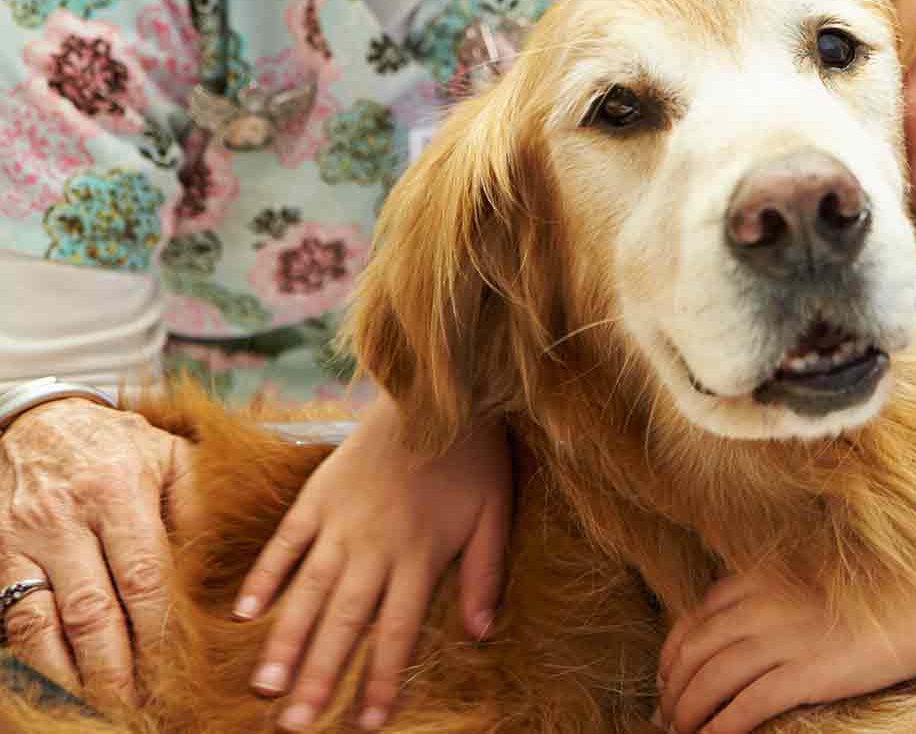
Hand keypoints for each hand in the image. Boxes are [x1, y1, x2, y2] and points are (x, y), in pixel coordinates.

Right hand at [0, 397, 195, 706]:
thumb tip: (223, 568)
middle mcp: (65, 516)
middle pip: (94, 611)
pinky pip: (15, 618)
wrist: (42, 422)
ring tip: (111, 703)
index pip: (144, 576)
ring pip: (46, 624)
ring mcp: (24, 538)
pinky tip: (68, 680)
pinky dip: (40, 657)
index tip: (182, 667)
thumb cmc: (121, 446)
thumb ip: (199, 507)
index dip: (161, 630)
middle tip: (148, 703)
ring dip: (78, 674)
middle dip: (121, 667)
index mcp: (119, 489)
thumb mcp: (173, 456)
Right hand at [234, 398, 511, 731]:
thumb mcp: (495, 514)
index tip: (367, 724)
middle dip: (320, 677)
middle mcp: (374, 547)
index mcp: (419, 556)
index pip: (397, 632)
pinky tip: (245, 615)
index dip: (382, 680)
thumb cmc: (474, 456)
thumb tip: (480, 633)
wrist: (438, 391)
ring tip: (265, 687)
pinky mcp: (317, 494)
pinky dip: (265, 577)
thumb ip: (485, 574)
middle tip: (295, 726)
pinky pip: (285, 542)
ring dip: (286, 641)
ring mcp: (340, 521)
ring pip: (308, 591)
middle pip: (344, 623)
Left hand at [655, 559, 915, 733]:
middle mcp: (762, 606)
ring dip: (687, 711)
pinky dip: (719, 728)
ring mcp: (781, 640)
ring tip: (681, 730)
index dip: (672, 651)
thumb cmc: (874, 594)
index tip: (667, 674)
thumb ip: (770, 593)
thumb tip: (734, 625)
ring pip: (709, 681)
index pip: (695, 617)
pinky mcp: (802, 675)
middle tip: (667, 710)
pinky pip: (743, 708)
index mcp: (762, 578)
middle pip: (694, 651)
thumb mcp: (810, 579)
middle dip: (672, 686)